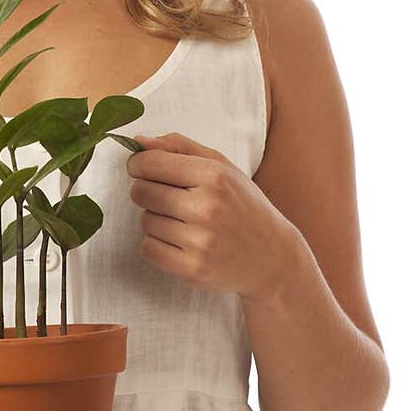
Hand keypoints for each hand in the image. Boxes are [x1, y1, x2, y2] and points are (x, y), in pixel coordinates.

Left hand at [126, 131, 297, 300]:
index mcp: (214, 176)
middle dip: (147, 192)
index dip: (138, 164)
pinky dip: (158, 244)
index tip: (143, 169)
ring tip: (184, 222)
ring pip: (145, 221)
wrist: (273, 258)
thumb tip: (137, 142)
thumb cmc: (243, 206)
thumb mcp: (222, 167)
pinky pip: (148, 248)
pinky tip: (181, 241)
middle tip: (169, 197)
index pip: (150, 163)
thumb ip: (179, 147)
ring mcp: (200, 241)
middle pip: (141, 192)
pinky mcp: (192, 269)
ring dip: (157, 220)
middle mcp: (207, 208)